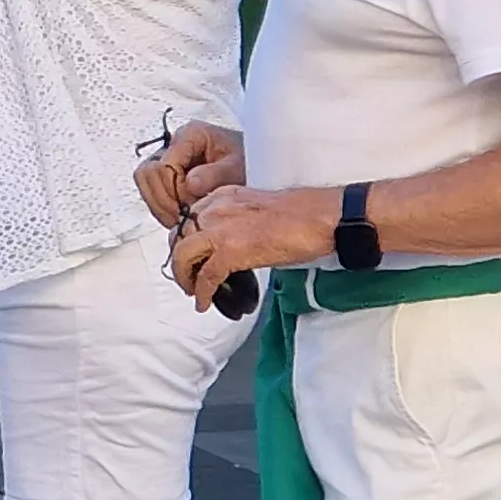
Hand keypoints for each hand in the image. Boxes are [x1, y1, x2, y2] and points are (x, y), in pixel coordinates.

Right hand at [136, 121, 244, 228]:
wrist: (254, 169)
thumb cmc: (248, 163)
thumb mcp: (238, 167)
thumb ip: (216, 174)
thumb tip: (191, 183)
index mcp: (191, 135)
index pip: (164, 164)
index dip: (176, 189)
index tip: (194, 203)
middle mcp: (174, 144)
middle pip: (148, 173)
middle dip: (166, 199)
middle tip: (186, 214)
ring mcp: (167, 159)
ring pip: (144, 182)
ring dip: (160, 205)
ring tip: (181, 218)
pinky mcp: (165, 175)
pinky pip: (150, 191)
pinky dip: (162, 208)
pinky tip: (179, 216)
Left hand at [169, 184, 335, 305]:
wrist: (321, 217)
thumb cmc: (301, 214)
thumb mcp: (257, 209)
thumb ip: (236, 221)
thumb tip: (229, 244)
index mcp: (222, 196)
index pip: (188, 218)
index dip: (185, 240)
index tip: (190, 255)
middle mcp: (215, 209)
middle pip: (179, 236)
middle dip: (180, 260)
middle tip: (187, 276)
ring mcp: (220, 229)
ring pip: (182, 256)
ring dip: (184, 277)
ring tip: (193, 292)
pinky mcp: (230, 251)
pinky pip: (205, 277)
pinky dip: (202, 293)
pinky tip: (204, 303)